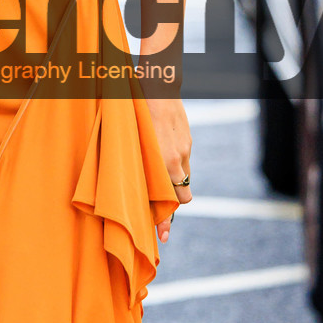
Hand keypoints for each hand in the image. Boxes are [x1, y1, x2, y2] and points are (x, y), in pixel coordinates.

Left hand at [145, 93, 190, 242]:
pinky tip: (166, 165)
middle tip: (161, 228)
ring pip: (183, 180)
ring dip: (174, 188)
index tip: (160, 235)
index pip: (170, 199)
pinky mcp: (187, 142)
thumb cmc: (139, 112)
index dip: (165, 220)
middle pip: (180, 195)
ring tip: (161, 194)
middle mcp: (177, 158)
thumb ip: (141, 163)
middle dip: (171, 209)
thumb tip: (135, 184)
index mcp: (163, 160)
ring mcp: (185, 150)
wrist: (159, 86)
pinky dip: (176, 169)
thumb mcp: (135, 140)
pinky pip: (184, 164)